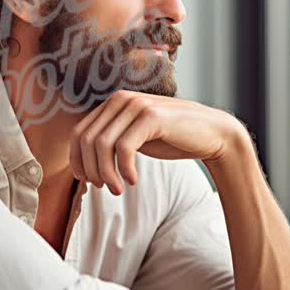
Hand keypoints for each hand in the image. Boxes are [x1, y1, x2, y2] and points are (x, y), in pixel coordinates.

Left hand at [69, 89, 245, 194]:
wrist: (211, 133)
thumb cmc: (172, 139)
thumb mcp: (135, 138)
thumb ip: (112, 141)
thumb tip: (83, 165)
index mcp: (114, 104)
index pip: (79, 133)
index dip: (78, 161)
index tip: (88, 181)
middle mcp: (121, 99)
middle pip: (87, 140)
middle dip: (90, 170)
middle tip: (104, 188)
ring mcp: (137, 105)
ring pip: (102, 144)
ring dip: (106, 173)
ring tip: (118, 189)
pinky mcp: (151, 116)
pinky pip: (124, 147)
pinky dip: (124, 169)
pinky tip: (133, 180)